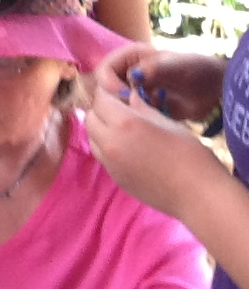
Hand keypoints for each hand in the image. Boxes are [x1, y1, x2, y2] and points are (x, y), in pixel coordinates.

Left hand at [86, 82, 220, 217]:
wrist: (197, 196)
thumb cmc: (190, 155)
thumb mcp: (166, 122)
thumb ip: (141, 107)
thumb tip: (128, 95)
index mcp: (125, 124)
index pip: (101, 100)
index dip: (108, 93)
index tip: (119, 91)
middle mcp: (111, 142)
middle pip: (91, 118)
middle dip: (101, 110)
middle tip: (120, 109)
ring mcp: (110, 163)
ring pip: (92, 137)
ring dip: (101, 128)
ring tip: (123, 128)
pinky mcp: (114, 177)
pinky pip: (101, 154)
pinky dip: (106, 145)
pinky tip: (127, 147)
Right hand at [93, 44, 224, 120]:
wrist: (213, 89)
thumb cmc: (196, 70)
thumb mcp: (176, 66)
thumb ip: (154, 69)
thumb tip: (132, 76)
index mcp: (129, 57)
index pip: (104, 70)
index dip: (108, 83)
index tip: (122, 96)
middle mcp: (126, 73)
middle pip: (104, 89)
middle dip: (115, 100)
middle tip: (132, 109)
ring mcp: (131, 92)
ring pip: (113, 104)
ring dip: (125, 111)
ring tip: (144, 114)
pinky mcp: (139, 108)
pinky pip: (126, 116)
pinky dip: (134, 120)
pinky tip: (149, 120)